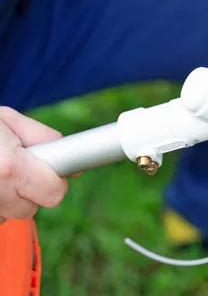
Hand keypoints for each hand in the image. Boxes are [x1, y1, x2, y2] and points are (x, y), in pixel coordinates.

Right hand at [0, 107, 66, 223]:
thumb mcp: (5, 119)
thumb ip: (43, 138)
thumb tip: (73, 160)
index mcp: (9, 168)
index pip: (54, 194)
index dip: (54, 181)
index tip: (50, 172)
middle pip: (31, 208)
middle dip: (29, 188)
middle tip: (14, 166)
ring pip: (9, 214)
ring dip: (6, 197)